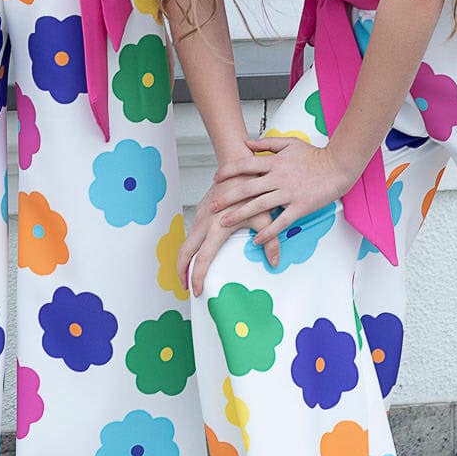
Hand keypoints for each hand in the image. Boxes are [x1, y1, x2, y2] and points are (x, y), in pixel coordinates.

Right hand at [179, 142, 281, 296]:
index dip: (197, 277)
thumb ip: (270, 240)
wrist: (238, 164)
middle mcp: (204, 223)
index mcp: (217, 227)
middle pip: (184, 253)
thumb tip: (275, 261)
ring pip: (186, 243)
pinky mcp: (201, 212)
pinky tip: (198, 254)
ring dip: (185, 260)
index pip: (203, 258)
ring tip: (189, 275)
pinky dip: (190, 248)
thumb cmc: (252, 188)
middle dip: (181, 272)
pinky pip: (192, 234)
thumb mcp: (264, 215)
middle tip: (185, 288)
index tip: (198, 291)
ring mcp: (200, 217)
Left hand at [209, 135, 351, 244]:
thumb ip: (267, 144)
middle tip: (212, 206)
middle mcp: (278, 178)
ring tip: (225, 223)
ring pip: (259, 206)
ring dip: (240, 215)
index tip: (216, 178)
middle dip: (227, 198)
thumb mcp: (290, 143)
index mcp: (275, 162)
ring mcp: (289, 193)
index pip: (245, 165)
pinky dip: (267, 232)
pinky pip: (280, 222)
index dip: (228, 171)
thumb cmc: (315, 155)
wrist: (338, 166)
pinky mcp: (300, 207)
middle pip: (247, 188)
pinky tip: (255, 239)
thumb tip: (247, 142)